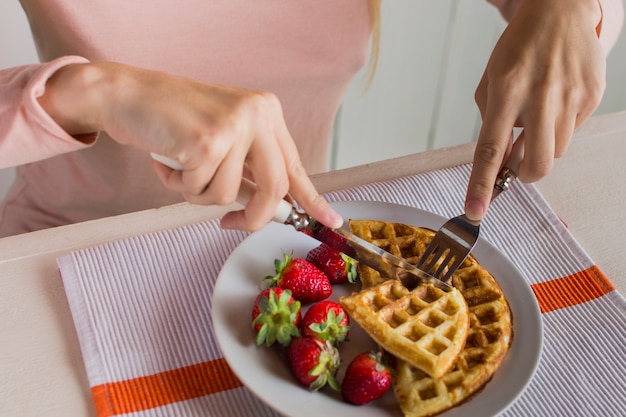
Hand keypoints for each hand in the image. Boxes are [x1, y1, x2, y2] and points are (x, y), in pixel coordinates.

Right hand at [37, 62, 342, 230]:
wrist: (129, 94)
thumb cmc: (173, 119)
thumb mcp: (224, 137)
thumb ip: (250, 168)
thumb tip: (273, 208)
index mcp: (267, 113)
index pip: (295, 165)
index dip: (312, 198)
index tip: (330, 221)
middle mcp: (257, 114)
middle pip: (273, 189)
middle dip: (253, 218)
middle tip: (230, 224)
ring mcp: (234, 126)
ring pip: (229, 195)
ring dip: (199, 192)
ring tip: (182, 166)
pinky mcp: (208, 141)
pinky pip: (199, 190)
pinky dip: (178, 185)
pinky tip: (168, 160)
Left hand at [465, 0, 604, 220]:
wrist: (560, 11)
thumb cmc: (518, 50)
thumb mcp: (490, 80)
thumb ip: (491, 121)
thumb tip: (502, 161)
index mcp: (506, 91)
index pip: (490, 149)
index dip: (481, 185)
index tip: (474, 211)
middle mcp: (540, 96)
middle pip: (536, 164)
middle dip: (525, 176)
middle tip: (518, 167)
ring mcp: (570, 96)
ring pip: (556, 151)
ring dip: (542, 147)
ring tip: (537, 118)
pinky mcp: (592, 96)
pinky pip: (573, 132)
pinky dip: (559, 128)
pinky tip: (555, 102)